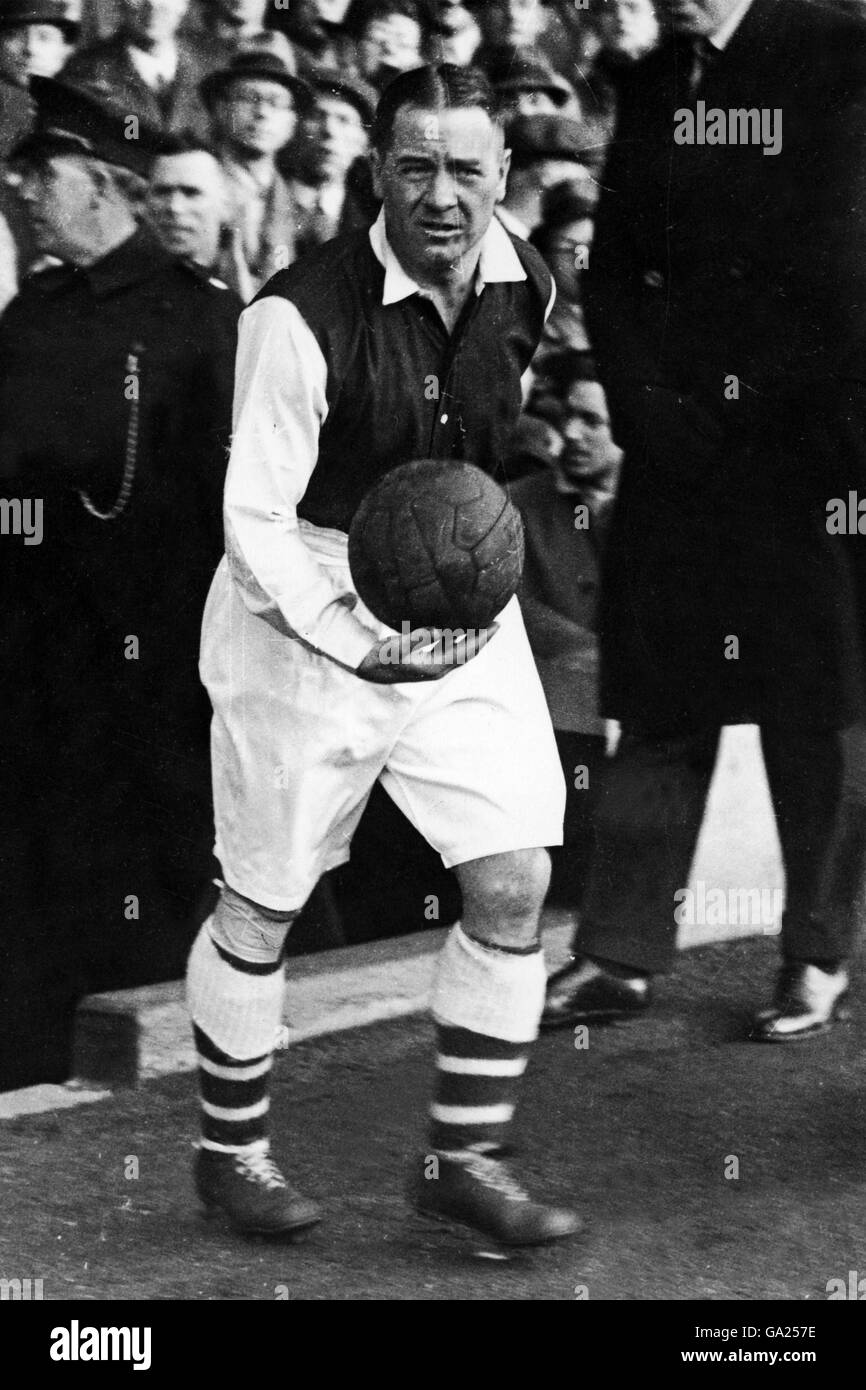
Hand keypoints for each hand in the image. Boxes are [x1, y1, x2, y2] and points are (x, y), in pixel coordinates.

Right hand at [355, 625, 498, 683]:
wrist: (366, 669)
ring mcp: (432, 665)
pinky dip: (457, 636)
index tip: (496, 625)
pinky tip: (459, 624)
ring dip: (471, 636)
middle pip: (468, 652)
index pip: (467, 652)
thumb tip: (438, 631)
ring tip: (482, 620)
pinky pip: (448, 647)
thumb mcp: (396, 648)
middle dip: (483, 638)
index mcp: (436, 667)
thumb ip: (417, 639)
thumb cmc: (379, 659)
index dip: (483, 639)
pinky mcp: (426, 660)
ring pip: (459, 649)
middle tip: (497, 621)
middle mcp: (438, 668)